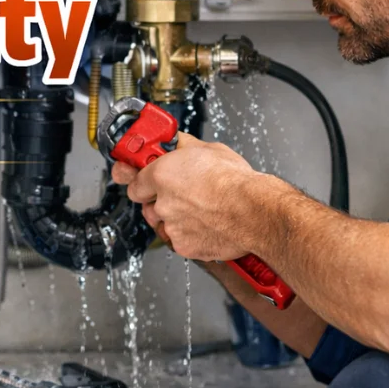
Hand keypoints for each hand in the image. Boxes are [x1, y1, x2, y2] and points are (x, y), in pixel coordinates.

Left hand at [111, 132, 273, 261]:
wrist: (254, 212)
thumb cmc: (236, 182)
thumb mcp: (208, 149)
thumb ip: (183, 147)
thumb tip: (176, 141)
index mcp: (161, 175)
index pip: (134, 182)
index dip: (141, 182)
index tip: (143, 180)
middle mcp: (161, 202)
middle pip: (148, 205)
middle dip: (160, 201)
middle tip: (183, 195)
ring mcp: (171, 226)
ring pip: (163, 225)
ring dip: (174, 219)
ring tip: (200, 211)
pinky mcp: (184, 246)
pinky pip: (180, 241)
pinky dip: (190, 235)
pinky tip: (206, 224)